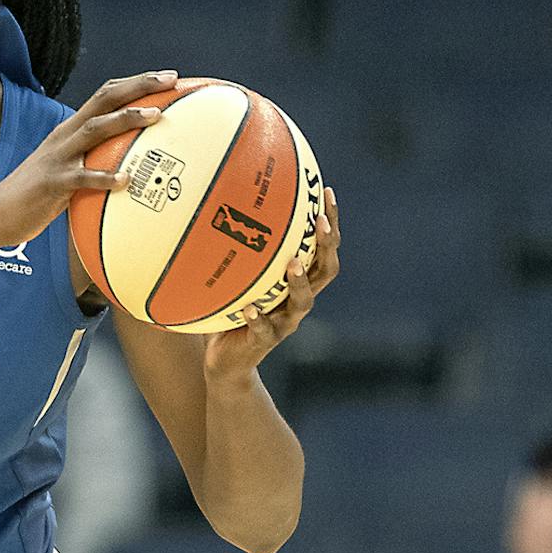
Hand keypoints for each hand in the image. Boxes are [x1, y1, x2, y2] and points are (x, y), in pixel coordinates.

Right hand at [0, 71, 173, 244]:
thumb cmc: (31, 199)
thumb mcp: (61, 172)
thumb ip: (87, 164)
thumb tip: (122, 171)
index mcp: (67, 131)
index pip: (104, 95)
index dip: (135, 83)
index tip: (166, 79)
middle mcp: (64, 137)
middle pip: (104, 99)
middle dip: (139, 86)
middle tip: (171, 80)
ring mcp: (57, 159)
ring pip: (95, 129)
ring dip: (127, 120)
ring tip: (156, 117)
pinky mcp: (52, 184)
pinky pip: (82, 178)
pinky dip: (105, 177)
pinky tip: (125, 181)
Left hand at [203, 187, 338, 377]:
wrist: (227, 360)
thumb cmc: (234, 312)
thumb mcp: (239, 279)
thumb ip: (240, 254)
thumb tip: (222, 208)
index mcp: (299, 282)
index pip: (324, 249)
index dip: (329, 223)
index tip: (325, 193)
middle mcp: (299, 300)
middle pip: (325, 270)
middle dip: (326, 245)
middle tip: (319, 222)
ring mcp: (284, 322)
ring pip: (303, 301)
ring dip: (299, 281)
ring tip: (292, 263)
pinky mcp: (264, 342)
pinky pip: (264, 329)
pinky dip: (258, 319)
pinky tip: (249, 309)